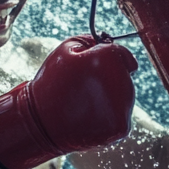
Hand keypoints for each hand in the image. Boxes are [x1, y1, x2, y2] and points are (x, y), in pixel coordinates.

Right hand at [0, 36, 138, 168]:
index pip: (124, 56)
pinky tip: (90, 116)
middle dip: (110, 78)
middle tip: (85, 86)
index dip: (107, 60)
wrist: (42, 122)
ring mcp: (124, 107)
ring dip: (111, 97)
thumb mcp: (66, 50)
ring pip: (125, 96)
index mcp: (108, 60)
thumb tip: (110, 42)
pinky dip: (109, 116)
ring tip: (85, 102)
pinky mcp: (122, 127)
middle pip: (125, 76)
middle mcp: (122, 82)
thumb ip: (92, 41)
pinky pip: (122, 115)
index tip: (93, 68)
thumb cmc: (53, 83)